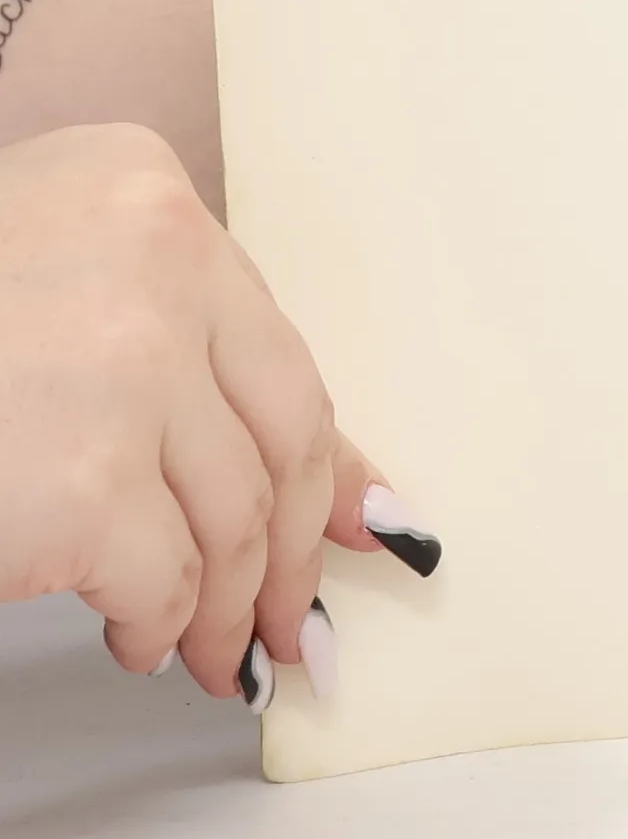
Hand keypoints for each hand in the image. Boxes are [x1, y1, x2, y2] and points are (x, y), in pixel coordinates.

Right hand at [0, 124, 439, 705]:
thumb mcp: (48, 287)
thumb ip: (173, 352)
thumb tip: (350, 487)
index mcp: (137, 184)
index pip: (275, 345)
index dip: (330, 455)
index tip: (367, 525)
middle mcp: (152, 250)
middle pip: (283, 430)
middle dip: (298, 548)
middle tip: (289, 625)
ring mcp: (120, 361)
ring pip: (239, 513)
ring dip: (230, 605)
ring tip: (211, 654)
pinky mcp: (77, 478)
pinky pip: (166, 576)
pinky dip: (162, 624)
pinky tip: (138, 642)